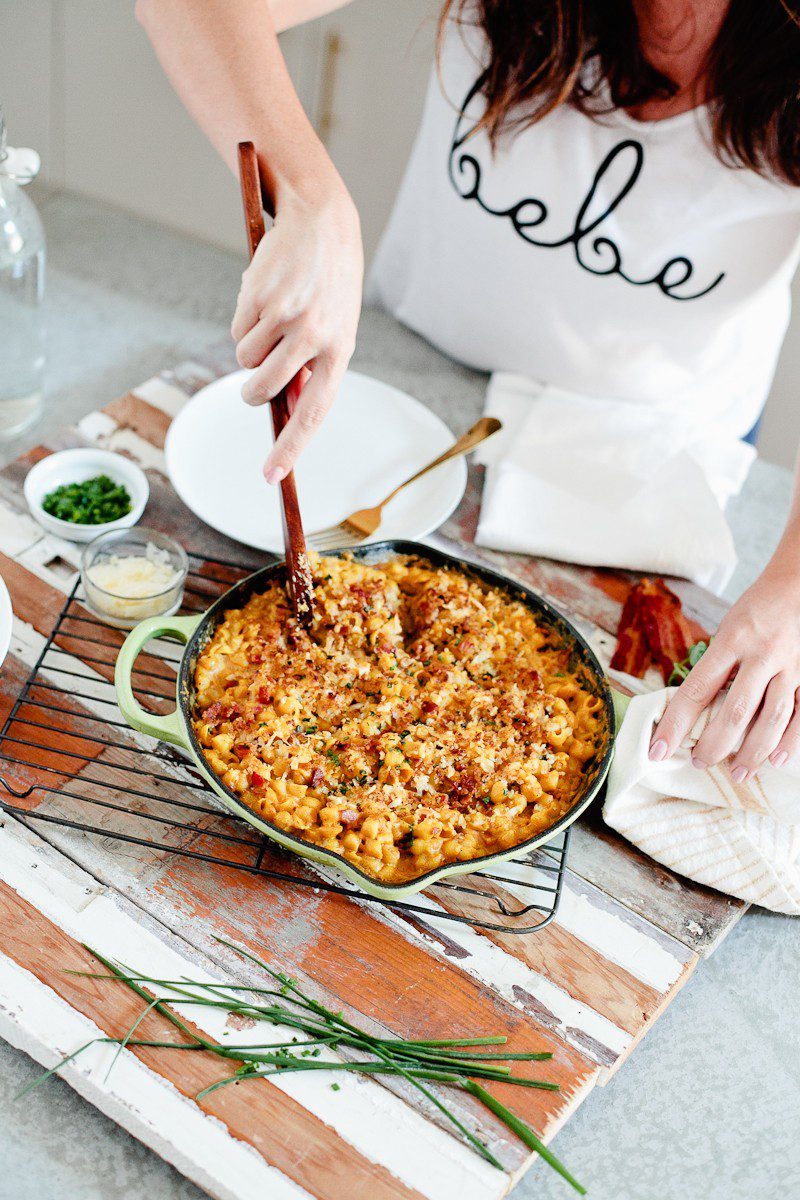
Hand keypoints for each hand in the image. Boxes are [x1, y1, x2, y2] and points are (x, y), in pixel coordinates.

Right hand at [231, 178, 362, 481]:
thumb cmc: (329, 285)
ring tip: (273, 320)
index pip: (313, 413)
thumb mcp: (334, 327)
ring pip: (244, 361)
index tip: (271, 476)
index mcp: (339, 351)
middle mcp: (314, 337)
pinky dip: (244, 321)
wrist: (323, 221)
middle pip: (262, 390)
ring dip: (249, 349)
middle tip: (257, 376)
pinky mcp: (261, 296)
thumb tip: (289, 412)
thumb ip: (313, 368)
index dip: (291, 447)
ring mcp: (286, 316)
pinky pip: (237, 330)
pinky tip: (266, 296)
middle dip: (251, 391)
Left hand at [649, 568, 799, 779]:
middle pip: (735, 710)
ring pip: (771, 717)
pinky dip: (790, 740)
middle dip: (714, 743)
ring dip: (752, 751)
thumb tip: (693, 708)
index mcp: (732, 640)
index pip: (697, 689)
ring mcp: (791, 665)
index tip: (658, 749)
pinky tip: (776, 759)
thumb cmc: (757, 609)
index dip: (676, 723)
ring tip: (736, 773)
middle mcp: (762, 654)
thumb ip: (716, 665)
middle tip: (699, 763)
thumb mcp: (728, 628)